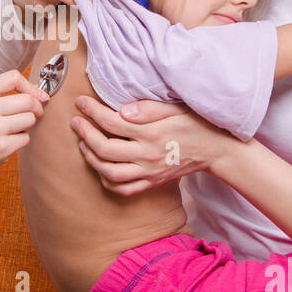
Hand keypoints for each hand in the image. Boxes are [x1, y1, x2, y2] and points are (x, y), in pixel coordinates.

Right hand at [0, 70, 48, 188]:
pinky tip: (6, 142)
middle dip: (36, 108)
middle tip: (32, 115)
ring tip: (12, 130)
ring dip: (27, 126)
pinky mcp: (1, 147)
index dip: (30, 86)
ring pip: (30, 119)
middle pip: (28, 100)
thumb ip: (2, 94)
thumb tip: (39, 93)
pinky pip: (25, 138)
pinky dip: (20, 141)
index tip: (38, 96)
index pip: (13, 78)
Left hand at [69, 96, 231, 196]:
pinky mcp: (152, 182)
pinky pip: (123, 189)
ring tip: (84, 144)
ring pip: (109, 173)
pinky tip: (100, 167)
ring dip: (91, 159)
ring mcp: (149, 172)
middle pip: (105, 149)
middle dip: (85, 134)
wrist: (216, 150)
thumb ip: (149, 108)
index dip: (91, 111)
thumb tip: (121, 110)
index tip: (80, 102)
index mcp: (152, 133)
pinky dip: (106, 180)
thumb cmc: (195, 123)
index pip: (112, 122)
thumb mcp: (176, 108)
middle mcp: (147, 155)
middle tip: (76, 122)